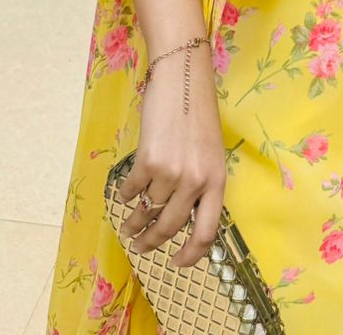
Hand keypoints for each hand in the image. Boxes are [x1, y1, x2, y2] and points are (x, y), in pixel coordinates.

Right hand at [114, 42, 225, 266]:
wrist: (182, 78)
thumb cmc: (198, 112)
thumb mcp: (211, 152)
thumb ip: (201, 183)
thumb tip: (183, 215)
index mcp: (217, 181)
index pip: (205, 233)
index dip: (190, 255)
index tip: (176, 262)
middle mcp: (195, 182)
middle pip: (170, 226)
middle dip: (152, 241)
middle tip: (140, 247)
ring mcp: (171, 173)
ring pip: (149, 209)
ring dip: (135, 221)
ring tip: (128, 227)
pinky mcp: (148, 161)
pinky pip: (133, 189)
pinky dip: (127, 195)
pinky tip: (125, 195)